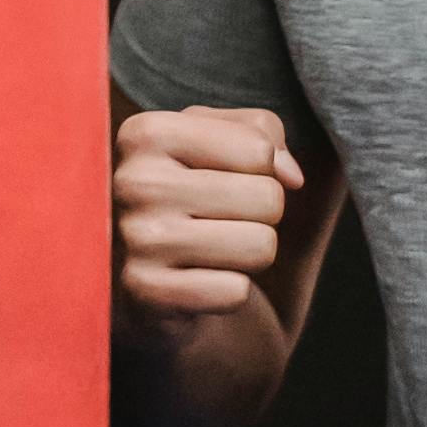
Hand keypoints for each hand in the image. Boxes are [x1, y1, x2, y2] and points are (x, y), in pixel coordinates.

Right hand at [115, 102, 304, 317]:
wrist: (149, 279)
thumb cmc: (197, 200)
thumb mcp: (224, 144)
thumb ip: (263, 133)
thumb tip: (291, 176)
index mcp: (148, 133)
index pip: (259, 149)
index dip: (264, 173)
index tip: (228, 183)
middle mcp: (135, 181)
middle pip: (267, 198)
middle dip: (262, 218)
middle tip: (223, 225)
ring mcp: (136, 238)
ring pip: (260, 245)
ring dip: (251, 256)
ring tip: (214, 252)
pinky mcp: (145, 291)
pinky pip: (236, 291)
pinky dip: (231, 293)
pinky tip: (199, 282)